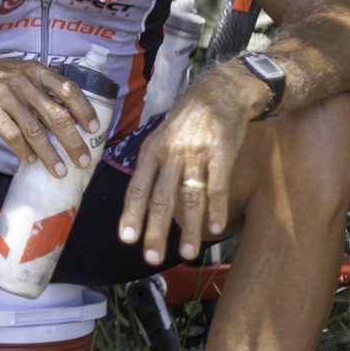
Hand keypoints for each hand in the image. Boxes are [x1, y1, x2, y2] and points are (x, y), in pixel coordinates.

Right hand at [0, 53, 99, 176]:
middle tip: (83, 160)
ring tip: (59, 170)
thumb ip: (38, 88)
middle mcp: (23, 82)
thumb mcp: (17, 71)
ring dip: (50, 154)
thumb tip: (64, 114)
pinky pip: (11, 136)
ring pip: (35, 131)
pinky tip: (30, 159)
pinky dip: (23, 150)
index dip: (84, 110)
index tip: (95, 129)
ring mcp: (4, 95)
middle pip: (56, 116)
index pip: (68, 90)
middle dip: (73, 142)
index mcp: (35, 71)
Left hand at [119, 66, 256, 264]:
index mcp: (151, 151)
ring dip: (189, 229)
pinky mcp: (222, 150)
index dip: (131, 214)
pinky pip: (218, 185)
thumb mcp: (161, 140)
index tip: (127, 239)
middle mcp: (170, 153)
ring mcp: (196, 152)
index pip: (136, 188)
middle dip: (156, 231)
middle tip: (152, 258)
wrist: (218, 92)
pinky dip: (217, 209)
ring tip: (188, 254)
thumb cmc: (186, 123)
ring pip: (189, 197)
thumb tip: (141, 207)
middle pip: (160, 198)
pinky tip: (216, 229)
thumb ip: (153, 171)